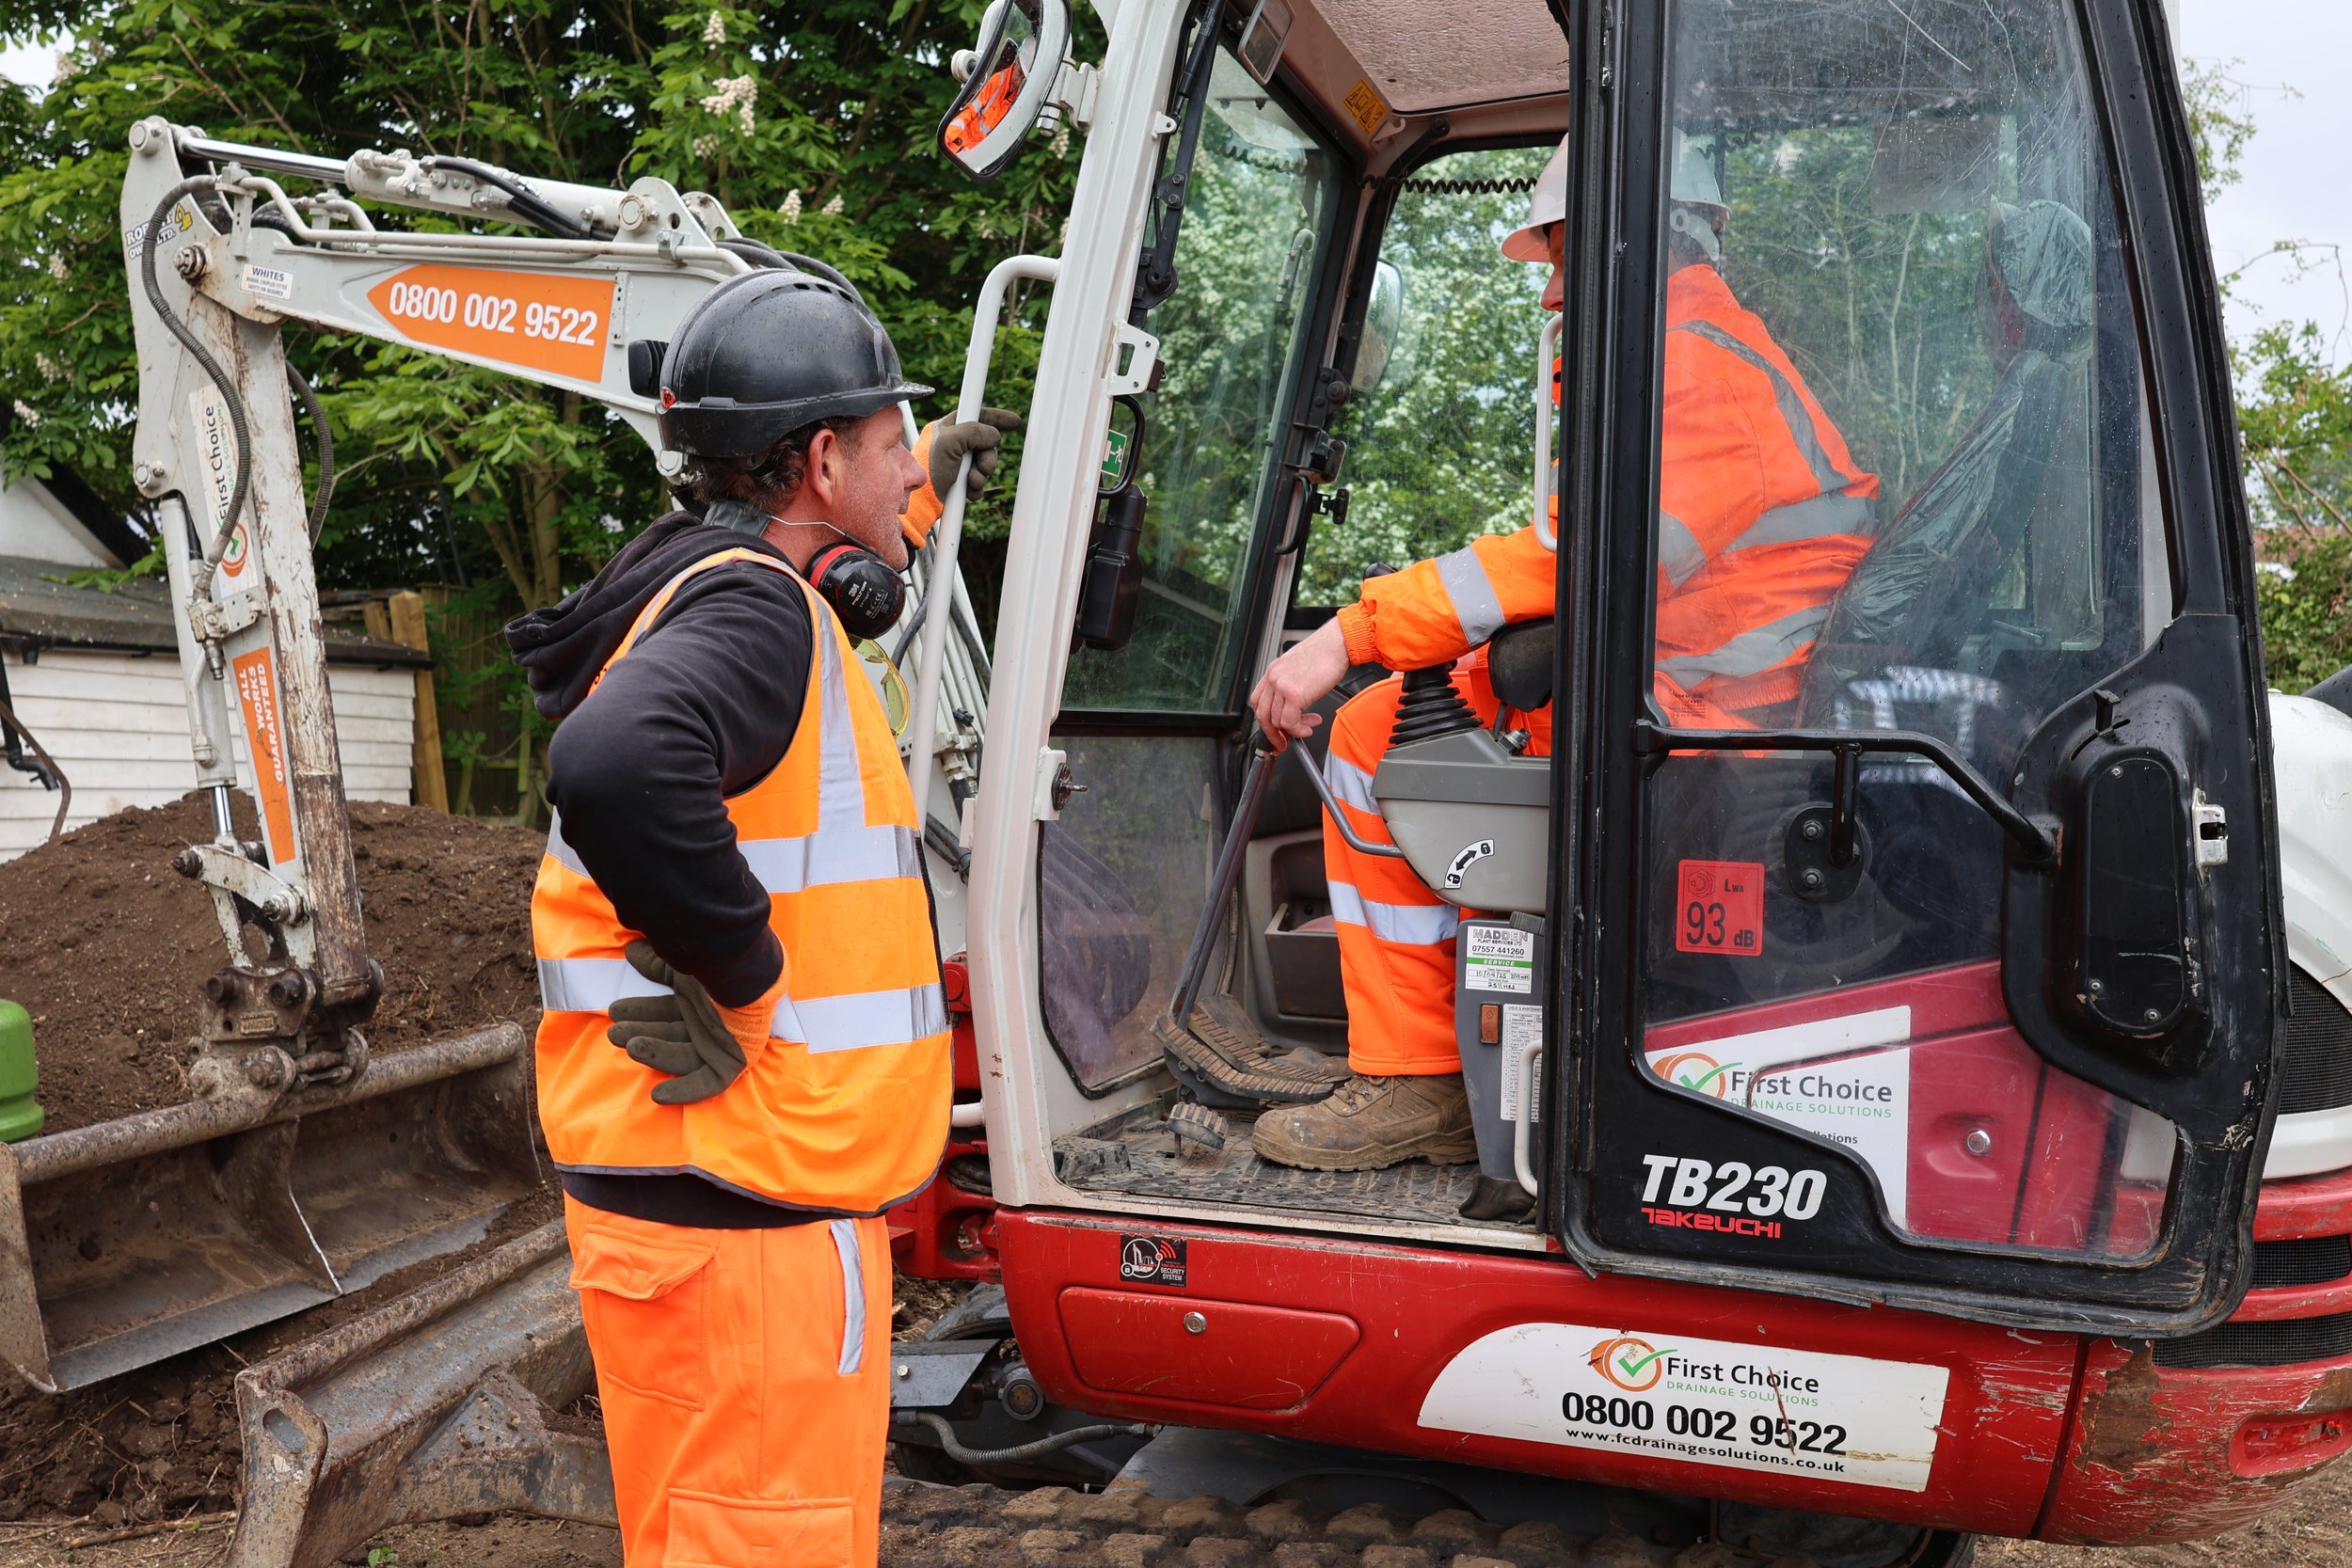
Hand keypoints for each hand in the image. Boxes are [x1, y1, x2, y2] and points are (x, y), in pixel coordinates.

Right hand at [605, 940, 779, 1104]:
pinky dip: (685, 1091)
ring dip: (655, 1054)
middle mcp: (709, 1021)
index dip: (640, 1011)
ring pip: (682, 1056)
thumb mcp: (681, 965)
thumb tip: (631, 951)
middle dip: (641, 1032)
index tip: (615, 1011)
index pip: (664, 1010)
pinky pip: (709, 1083)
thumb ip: (657, 964)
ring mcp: (721, 1042)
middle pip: (669, 1033)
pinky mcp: (733, 1061)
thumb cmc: (715, 964)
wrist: (745, 974)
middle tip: (615, 1032)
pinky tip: (659, 1096)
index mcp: (699, 999)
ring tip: (631, 1045)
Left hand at [925, 408, 1021, 501]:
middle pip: (987, 445)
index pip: (978, 416)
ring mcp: (958, 463)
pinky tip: (967, 491)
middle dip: (988, 458)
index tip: (1015, 422)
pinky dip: (976, 488)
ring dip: (981, 475)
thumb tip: (994, 436)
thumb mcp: (949, 442)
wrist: (921, 500)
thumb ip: (974, 432)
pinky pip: (980, 482)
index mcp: (949, 428)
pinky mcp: (959, 481)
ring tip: (969, 481)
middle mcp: (954, 443)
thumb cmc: (927, 469)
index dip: (997, 418)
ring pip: (985, 465)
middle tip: (982, 467)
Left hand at [1248, 619, 1350, 751]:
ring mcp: (1282, 686)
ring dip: (1294, 730)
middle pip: (1263, 715)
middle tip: (1283, 743)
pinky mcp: (1295, 694)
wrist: (1336, 643)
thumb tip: (1293, 706)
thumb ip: (1290, 685)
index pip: (1258, 701)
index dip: (1265, 720)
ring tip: (1308, 726)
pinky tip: (1310, 725)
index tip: (1273, 731)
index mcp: (1273, 672)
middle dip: (1273, 734)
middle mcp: (1274, 678)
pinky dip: (1299, 729)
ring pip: (1277, 721)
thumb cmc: (1324, 653)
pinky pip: (1289, 722)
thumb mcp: (1298, 667)